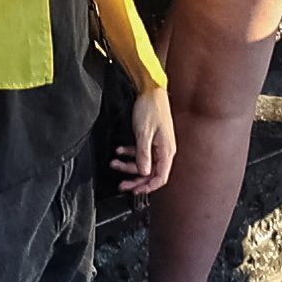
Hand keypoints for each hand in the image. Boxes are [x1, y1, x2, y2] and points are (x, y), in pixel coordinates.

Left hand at [117, 80, 174, 198]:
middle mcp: (164, 150)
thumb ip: (143, 155)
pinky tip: (119, 151)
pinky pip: (140, 152)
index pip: (160, 177)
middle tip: (122, 184)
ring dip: (128, 165)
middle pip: (150, 173)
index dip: (148, 187)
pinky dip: (130, 153)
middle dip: (135, 179)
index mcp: (166, 151)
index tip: (135, 191)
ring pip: (143, 162)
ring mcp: (157, 144)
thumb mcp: (143, 134)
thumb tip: (143, 172)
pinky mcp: (151, 138)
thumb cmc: (150, 108)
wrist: (150, 89)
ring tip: (114, 163)